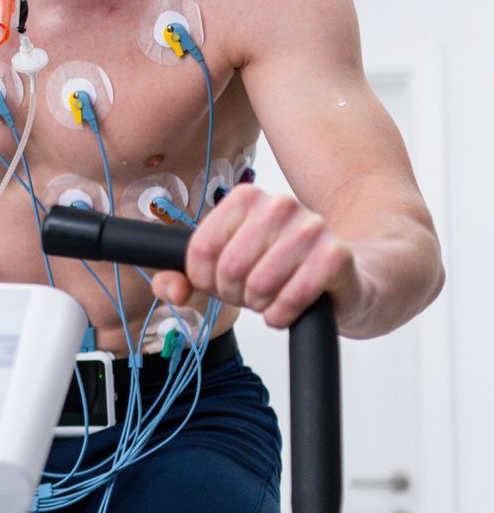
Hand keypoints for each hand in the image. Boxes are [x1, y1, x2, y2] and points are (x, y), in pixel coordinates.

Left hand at [152, 185, 363, 328]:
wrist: (342, 277)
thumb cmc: (274, 270)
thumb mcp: (220, 271)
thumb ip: (183, 278)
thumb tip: (170, 289)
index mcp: (246, 198)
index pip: (201, 248)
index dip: (203, 279)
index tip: (217, 283)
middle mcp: (280, 204)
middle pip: (229, 268)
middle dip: (233, 294)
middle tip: (249, 294)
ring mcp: (311, 227)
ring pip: (259, 285)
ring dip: (259, 305)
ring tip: (270, 298)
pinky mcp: (336, 255)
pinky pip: (292, 298)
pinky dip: (282, 315)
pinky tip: (287, 309)